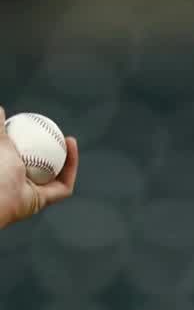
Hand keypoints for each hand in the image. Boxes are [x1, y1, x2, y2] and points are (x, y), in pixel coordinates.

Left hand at [0, 105, 78, 228]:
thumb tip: (1, 108)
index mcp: (9, 169)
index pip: (26, 154)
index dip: (38, 141)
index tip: (44, 126)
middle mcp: (20, 183)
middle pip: (43, 165)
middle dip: (56, 150)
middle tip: (59, 133)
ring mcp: (32, 193)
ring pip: (55, 176)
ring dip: (67, 158)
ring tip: (69, 139)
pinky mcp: (43, 200)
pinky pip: (61, 184)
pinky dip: (70, 167)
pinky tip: (71, 148)